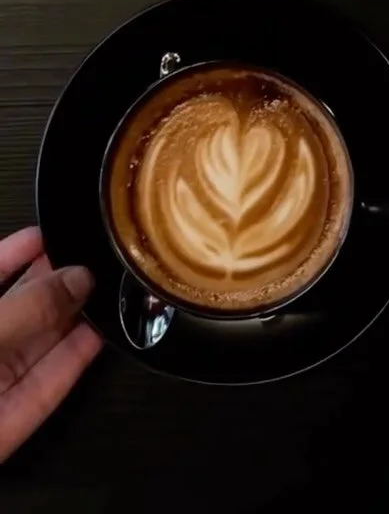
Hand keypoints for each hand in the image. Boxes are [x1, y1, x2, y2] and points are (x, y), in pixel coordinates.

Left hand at [0, 226, 101, 462]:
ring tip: (102, 295)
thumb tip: (74, 278)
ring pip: (33, 350)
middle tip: (86, 263)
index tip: (46, 236)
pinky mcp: (3, 427)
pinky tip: (93, 339)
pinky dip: (70, 365)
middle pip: (14, 312)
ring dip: (69, 324)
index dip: (13, 254)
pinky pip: (42, 390)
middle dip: (50, 287)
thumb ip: (25, 307)